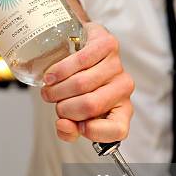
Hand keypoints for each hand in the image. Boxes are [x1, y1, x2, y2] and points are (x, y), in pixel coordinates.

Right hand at [40, 22, 133, 141]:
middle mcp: (124, 88)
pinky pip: (81, 61)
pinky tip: (52, 75)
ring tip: (50, 88)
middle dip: (63, 108)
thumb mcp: (74, 114)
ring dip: (57, 89)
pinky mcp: (108, 44)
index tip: (76, 126)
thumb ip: (69, 129)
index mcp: (122, 110)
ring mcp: (117, 65)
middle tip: (55, 103)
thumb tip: (63, 125)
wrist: (79, 50)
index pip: (118, 129)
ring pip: (81, 84)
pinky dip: (60, 70)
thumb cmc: (80, 87)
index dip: (92, 132)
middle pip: (90, 106)